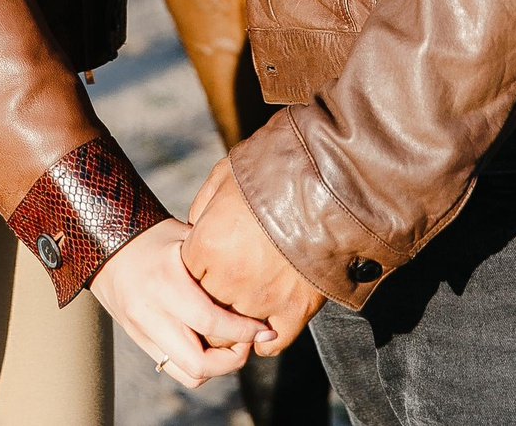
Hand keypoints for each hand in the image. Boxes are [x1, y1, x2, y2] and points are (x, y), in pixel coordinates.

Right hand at [88, 219, 268, 389]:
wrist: (104, 246)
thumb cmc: (152, 235)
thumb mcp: (184, 237)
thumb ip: (213, 259)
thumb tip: (257, 275)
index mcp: (165, 284)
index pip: (211, 323)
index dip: (244, 332)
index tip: (264, 329)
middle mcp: (151, 314)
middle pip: (200, 363)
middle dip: (234, 359)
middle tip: (249, 341)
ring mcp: (143, 332)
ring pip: (189, 373)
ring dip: (217, 367)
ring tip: (232, 344)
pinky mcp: (139, 341)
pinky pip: (175, 369)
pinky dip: (198, 365)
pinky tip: (209, 344)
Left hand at [183, 160, 325, 356]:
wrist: (331, 182)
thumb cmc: (275, 172)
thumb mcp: (226, 176)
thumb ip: (203, 207)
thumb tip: (196, 227)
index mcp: (207, 245)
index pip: (184, 278)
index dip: (195, 271)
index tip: (208, 264)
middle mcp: (229, 278)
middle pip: (203, 312)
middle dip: (210, 303)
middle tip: (225, 289)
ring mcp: (262, 298)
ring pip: (233, 334)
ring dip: (235, 326)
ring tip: (244, 309)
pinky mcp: (296, 310)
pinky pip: (272, 343)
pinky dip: (266, 338)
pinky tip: (266, 324)